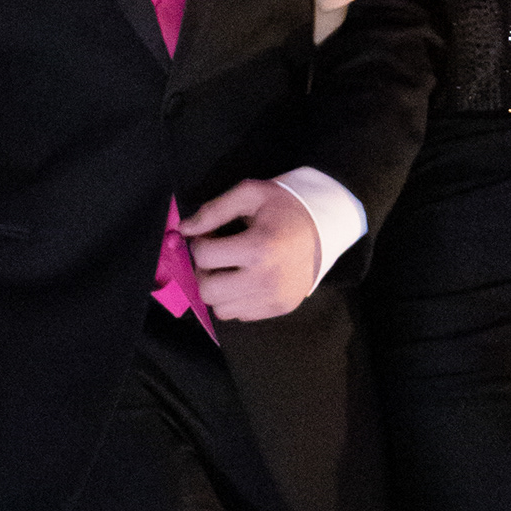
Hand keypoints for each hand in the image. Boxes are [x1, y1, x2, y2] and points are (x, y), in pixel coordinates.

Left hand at [183, 179, 320, 319]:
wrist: (327, 227)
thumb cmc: (285, 207)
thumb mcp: (250, 194)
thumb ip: (214, 210)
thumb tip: (183, 230)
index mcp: (260, 247)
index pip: (204, 256)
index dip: (200, 243)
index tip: (212, 236)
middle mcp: (266, 279)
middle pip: (208, 291)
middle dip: (204, 272)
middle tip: (217, 257)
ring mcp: (274, 298)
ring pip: (221, 309)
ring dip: (219, 289)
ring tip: (231, 270)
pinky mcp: (280, 308)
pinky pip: (240, 315)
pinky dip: (236, 300)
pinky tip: (247, 280)